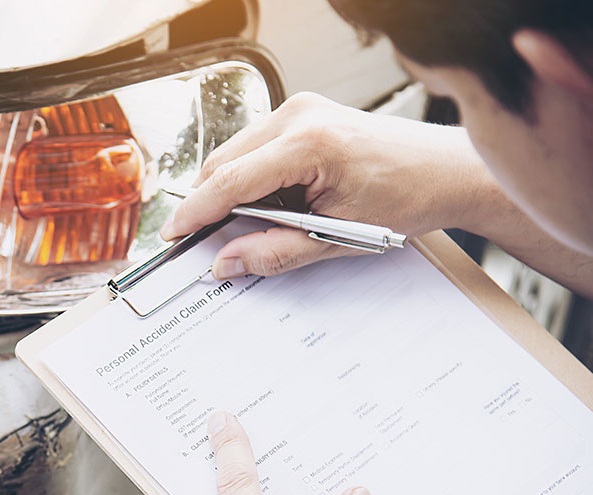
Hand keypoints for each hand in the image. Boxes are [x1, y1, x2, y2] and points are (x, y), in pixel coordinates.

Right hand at [159, 92, 492, 279]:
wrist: (445, 170)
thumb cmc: (406, 198)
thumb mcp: (336, 238)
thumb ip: (274, 252)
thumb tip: (226, 262)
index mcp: (309, 144)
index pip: (229, 180)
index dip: (195, 212)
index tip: (172, 235)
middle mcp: (300, 115)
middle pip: (223, 163)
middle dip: (210, 204)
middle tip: (207, 243)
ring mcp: (300, 109)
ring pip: (235, 154)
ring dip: (231, 191)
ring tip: (254, 224)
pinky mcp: (302, 112)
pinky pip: (255, 147)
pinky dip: (250, 177)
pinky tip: (270, 202)